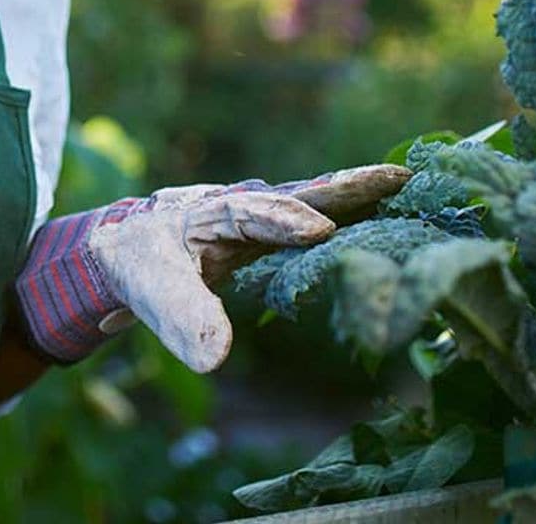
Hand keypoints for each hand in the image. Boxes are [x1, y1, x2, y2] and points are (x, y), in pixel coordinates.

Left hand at [14, 164, 409, 372]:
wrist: (130, 245)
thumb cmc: (142, 267)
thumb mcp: (153, 292)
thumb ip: (183, 317)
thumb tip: (215, 357)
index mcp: (209, 214)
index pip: (249, 214)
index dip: (282, 220)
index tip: (318, 229)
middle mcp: (241, 204)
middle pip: (297, 192)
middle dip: (342, 187)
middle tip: (396, 178)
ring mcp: (260, 211)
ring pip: (312, 198)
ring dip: (355, 193)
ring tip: (405, 186)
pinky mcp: (273, 226)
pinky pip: (316, 214)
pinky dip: (350, 209)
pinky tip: (387, 213)